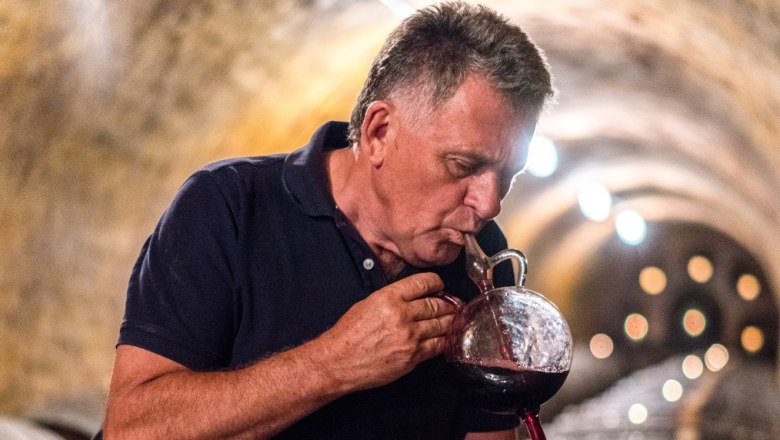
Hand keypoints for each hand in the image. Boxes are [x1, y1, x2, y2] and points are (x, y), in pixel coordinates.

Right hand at [313, 272, 459, 391]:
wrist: (338, 361)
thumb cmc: (349, 333)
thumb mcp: (368, 303)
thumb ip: (393, 298)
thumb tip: (416, 296)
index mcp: (389, 297)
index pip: (424, 283)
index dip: (437, 283)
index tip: (440, 286)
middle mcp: (402, 315)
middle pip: (437, 304)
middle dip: (448, 304)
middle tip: (453, 304)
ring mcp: (409, 337)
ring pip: (442, 325)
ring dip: (450, 321)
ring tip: (453, 318)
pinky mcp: (412, 357)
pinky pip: (437, 346)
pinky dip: (445, 339)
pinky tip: (446, 336)